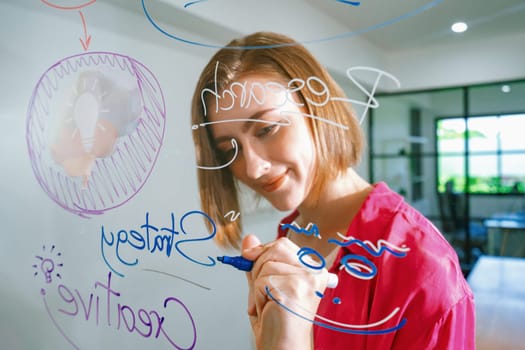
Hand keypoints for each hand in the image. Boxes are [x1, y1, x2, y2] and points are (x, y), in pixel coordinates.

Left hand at [242, 234, 328, 349]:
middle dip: (259, 270)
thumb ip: (258, 261)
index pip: (282, 244)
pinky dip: (258, 297)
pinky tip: (270, 308)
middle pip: (274, 248)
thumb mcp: (264, 285)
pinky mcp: (295, 287)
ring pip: (265, 264)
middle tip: (266, 293)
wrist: (284, 347)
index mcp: (311, 269)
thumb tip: (249, 239)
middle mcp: (314, 271)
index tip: (260, 272)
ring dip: (258, 288)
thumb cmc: (278, 323)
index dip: (263, 255)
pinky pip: (261, 280)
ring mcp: (307, 278)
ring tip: (269, 303)